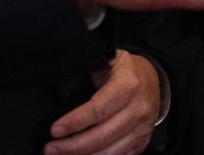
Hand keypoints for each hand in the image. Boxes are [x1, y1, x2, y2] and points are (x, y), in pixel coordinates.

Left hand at [44, 50, 158, 154]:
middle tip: (50, 148)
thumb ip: (91, 63)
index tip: (55, 130)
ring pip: (111, 151)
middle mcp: (138, 108)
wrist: (153, 78)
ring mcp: (142, 127)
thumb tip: (65, 67)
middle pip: (103, 136)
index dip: (75, 121)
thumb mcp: (110, 58)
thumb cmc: (125, 70)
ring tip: (61, 154)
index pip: (99, 109)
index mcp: (128, 85)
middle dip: (73, 146)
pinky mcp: (142, 141)